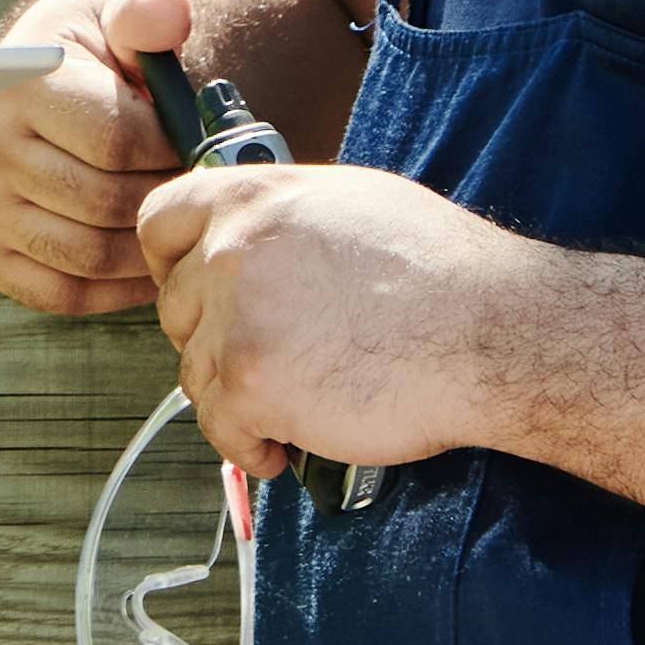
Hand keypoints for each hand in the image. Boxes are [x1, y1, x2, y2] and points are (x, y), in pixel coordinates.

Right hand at [0, 0, 191, 318]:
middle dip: (163, 200)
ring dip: (146, 251)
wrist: (28, 89)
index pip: (117, 141)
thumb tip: (167, 8)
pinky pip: (59, 293)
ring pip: (87, 254)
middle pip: (105, 202)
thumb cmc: (85, 59)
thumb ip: (149, 16)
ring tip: (172, 225)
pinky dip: (113, 290)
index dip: (171, 151)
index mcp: (20, 81)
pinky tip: (142, 264)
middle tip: (191, 192)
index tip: (190, 144)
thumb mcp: (114, 23)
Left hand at [145, 157, 544, 485]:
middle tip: (267, 359)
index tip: (200, 295)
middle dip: (215, 340)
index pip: (158, 223)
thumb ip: (280, 220)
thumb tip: (247, 239)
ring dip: (236, 396)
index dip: (175, 266)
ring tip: (291, 405)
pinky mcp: (251, 382)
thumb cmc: (438, 270)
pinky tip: (283, 448)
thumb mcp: (348, 204)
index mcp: (254, 196)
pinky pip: (221, 428)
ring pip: (195, 372)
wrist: (487, 329)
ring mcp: (236, 315)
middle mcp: (231, 247)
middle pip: (176, 308)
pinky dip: (249, 447)